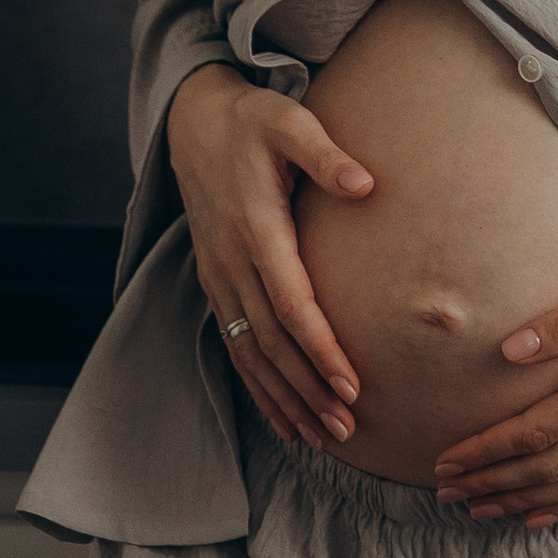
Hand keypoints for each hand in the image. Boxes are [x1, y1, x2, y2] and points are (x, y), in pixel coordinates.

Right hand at [166, 61, 370, 450]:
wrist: (193, 120)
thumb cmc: (251, 120)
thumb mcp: (288, 121)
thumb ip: (325, 152)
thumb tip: (365, 184)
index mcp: (257, 229)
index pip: (292, 304)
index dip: (320, 348)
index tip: (351, 385)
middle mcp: (232, 262)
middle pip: (271, 342)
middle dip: (307, 390)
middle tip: (346, 429)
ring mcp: (219, 276)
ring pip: (250, 352)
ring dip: (284, 398)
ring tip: (321, 437)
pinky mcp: (217, 282)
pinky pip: (235, 345)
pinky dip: (257, 386)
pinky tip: (282, 418)